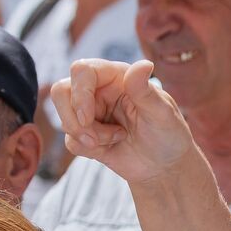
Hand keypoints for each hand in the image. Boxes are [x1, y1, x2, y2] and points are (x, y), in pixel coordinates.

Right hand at [52, 59, 195, 184]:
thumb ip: (146, 90)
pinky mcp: (86, 134)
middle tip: (94, 137)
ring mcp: (91, 112)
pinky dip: (87, 149)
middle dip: (73, 118)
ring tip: (115, 139)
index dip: (79, 92)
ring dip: (85, 136)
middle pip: (61, 91)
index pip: (82, 70)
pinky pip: (70, 140)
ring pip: (64, 117)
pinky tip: (111, 147)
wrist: (166, 166)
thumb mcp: (162, 113)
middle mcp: (100, 90)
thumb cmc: (169, 135)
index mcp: (118, 76)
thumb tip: (144, 64)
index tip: (87, 117)